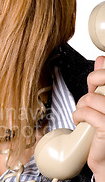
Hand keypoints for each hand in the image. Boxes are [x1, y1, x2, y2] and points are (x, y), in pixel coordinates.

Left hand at [72, 56, 104, 181]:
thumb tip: (102, 59)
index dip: (99, 75)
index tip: (95, 84)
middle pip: (103, 79)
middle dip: (91, 85)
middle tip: (89, 97)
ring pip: (91, 97)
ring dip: (81, 106)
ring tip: (83, 115)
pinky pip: (87, 112)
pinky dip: (78, 116)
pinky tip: (80, 122)